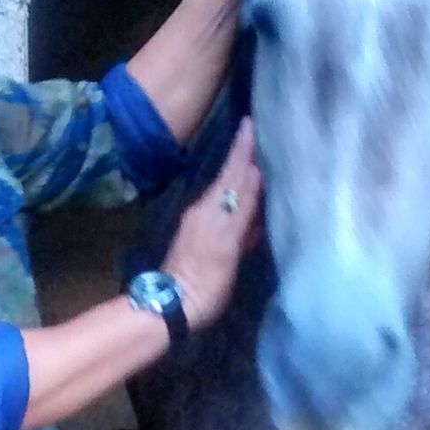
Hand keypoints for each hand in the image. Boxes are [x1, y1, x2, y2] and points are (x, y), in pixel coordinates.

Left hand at [164, 119, 263, 330]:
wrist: (174, 306)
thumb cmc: (205, 282)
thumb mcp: (228, 248)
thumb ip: (243, 213)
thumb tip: (256, 176)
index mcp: (213, 211)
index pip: (233, 173)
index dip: (243, 149)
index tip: (251, 123)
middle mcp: (205, 209)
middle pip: (229, 176)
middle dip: (242, 154)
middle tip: (254, 128)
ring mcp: (201, 221)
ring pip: (226, 188)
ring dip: (239, 170)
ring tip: (255, 152)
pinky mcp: (200, 234)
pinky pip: (222, 205)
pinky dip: (235, 192)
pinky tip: (244, 191)